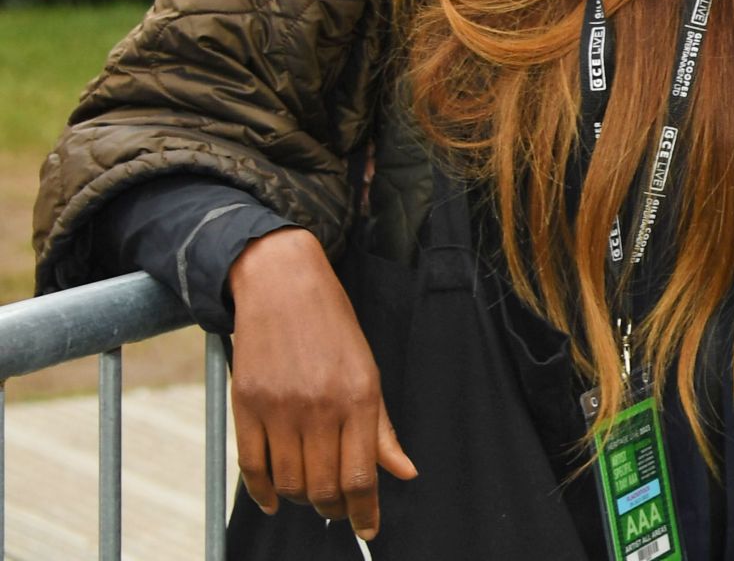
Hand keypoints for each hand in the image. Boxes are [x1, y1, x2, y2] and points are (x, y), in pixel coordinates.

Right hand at [228, 228, 416, 539]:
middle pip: (323, 487)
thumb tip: (404, 472)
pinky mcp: (246, 405)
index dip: (366, 511)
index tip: (368, 530)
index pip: (362, 474)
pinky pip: (252, 466)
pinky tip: (275, 499)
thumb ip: (382, 428)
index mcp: (359, 397)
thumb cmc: (333, 326)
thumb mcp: (369, 370)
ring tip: (312, 494)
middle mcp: (320, 407)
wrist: (283, 285)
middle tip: (339, 508)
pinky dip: (264, 492)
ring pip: (289, 483)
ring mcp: (279, 408)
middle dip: (335, 508)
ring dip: (302, 499)